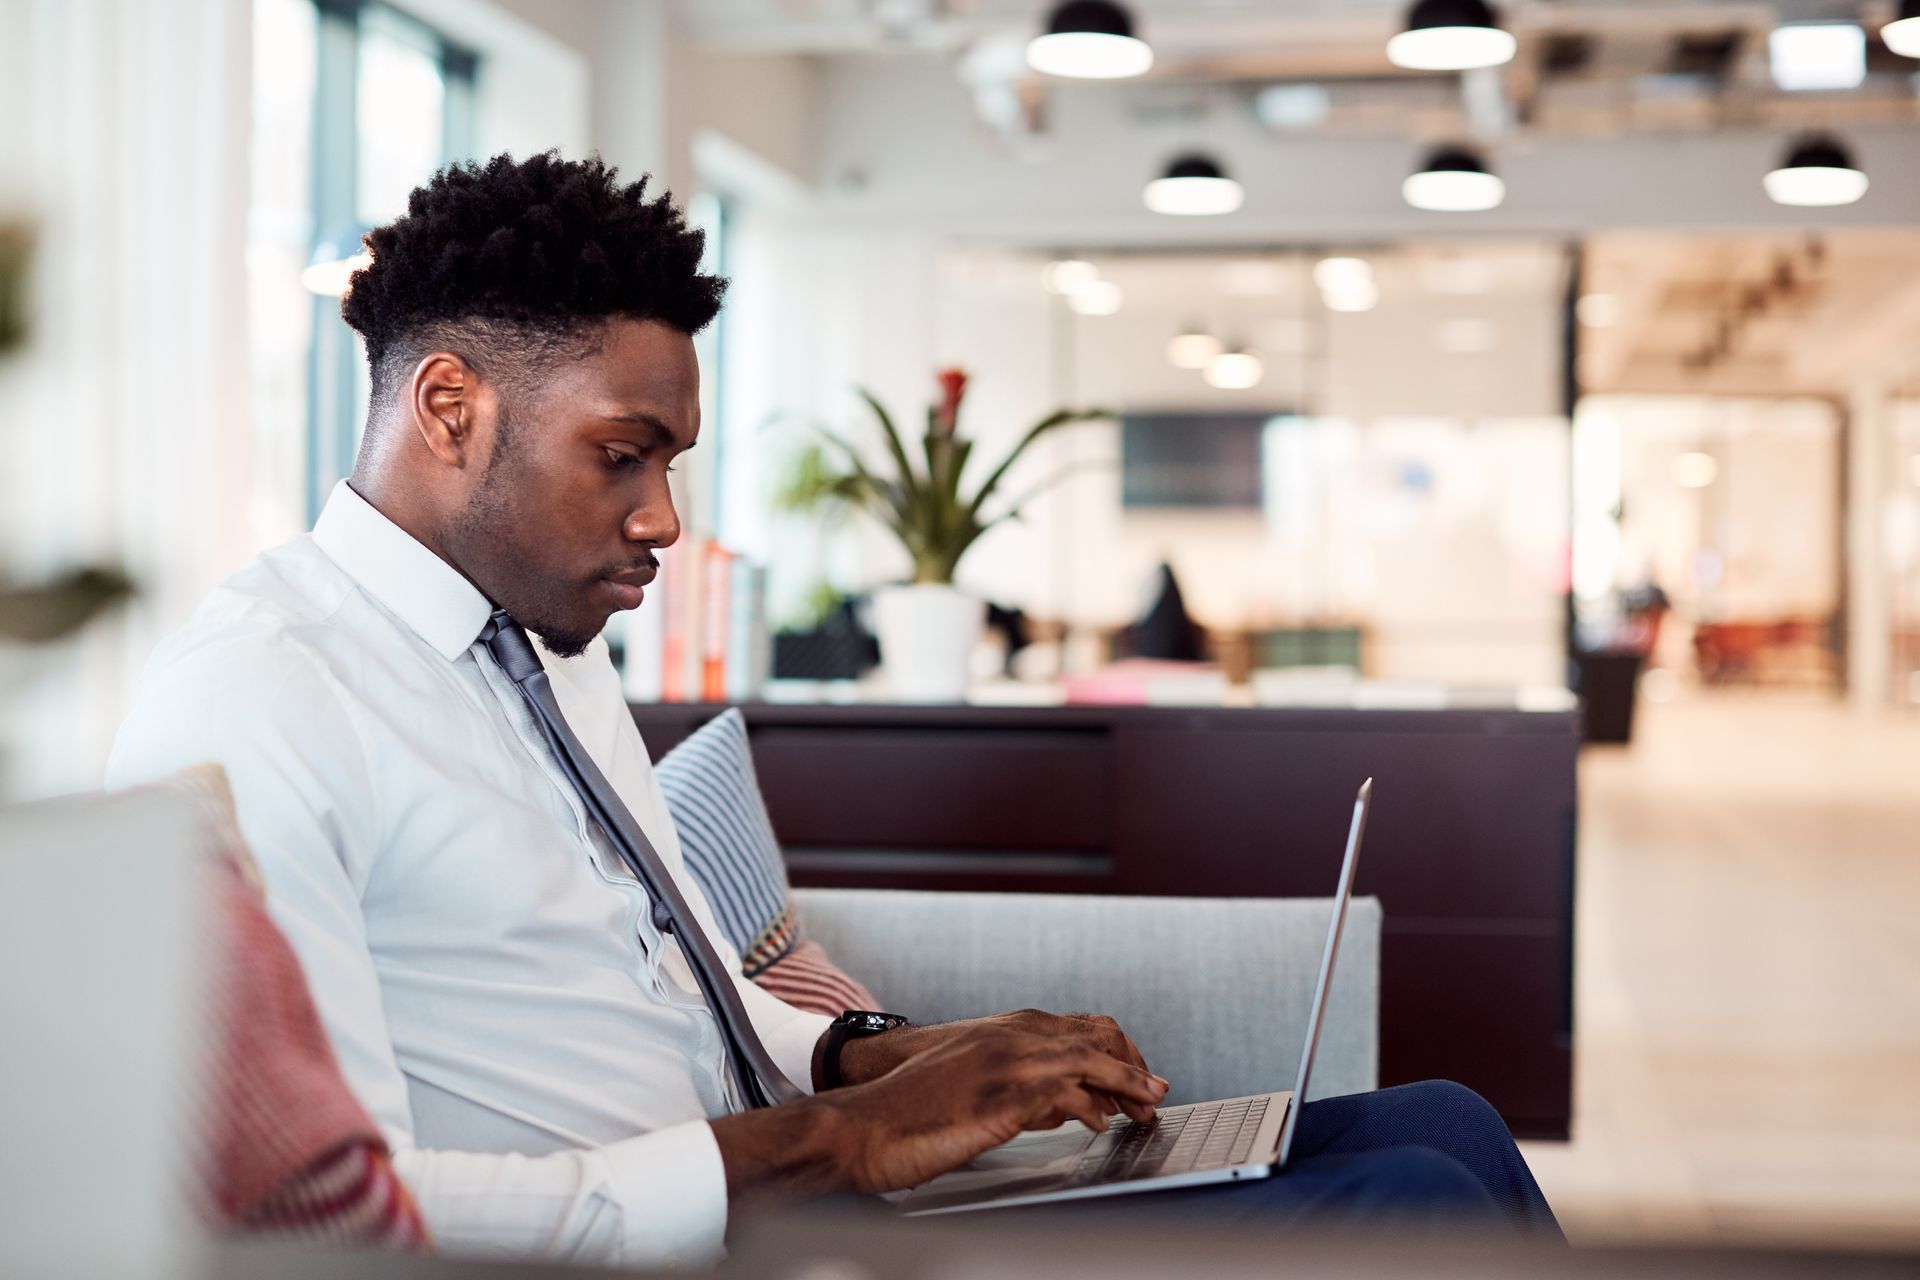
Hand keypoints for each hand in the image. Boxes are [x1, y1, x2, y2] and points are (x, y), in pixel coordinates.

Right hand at [835, 1008, 1156, 1122]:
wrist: (862, 1124)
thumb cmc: (913, 1113)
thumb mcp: (977, 1089)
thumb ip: (1024, 1090)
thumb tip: (1069, 1107)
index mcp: (1004, 1030)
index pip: (1083, 1028)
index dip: (1119, 1054)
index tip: (1138, 1081)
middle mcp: (1010, 1036)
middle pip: (1097, 1034)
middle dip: (1133, 1065)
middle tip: (1154, 1096)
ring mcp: (1005, 1061)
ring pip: (1089, 1058)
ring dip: (1127, 1084)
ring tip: (1146, 1109)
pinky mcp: (998, 1094)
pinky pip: (1063, 1093)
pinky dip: (1091, 1108)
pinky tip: (1100, 1126)